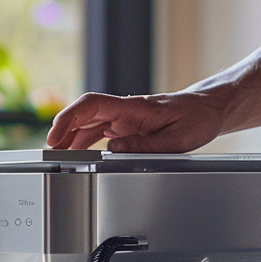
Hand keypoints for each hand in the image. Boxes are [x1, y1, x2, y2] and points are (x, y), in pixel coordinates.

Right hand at [46, 90, 227, 152]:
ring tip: (59, 156)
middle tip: (51, 152)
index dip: (69, 118)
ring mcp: (124, 117)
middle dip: (63, 131)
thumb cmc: (197, 118)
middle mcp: (125, 110)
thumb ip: (145, 145)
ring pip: (88, 123)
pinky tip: (76, 152)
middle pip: (83, 114)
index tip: (55, 135)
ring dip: (71, 137)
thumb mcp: (177, 139)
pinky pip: (98, 130)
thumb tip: (114, 148)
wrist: (209, 109)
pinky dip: (84, 140)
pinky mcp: (127, 124)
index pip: (91, 105)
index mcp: (134, 108)